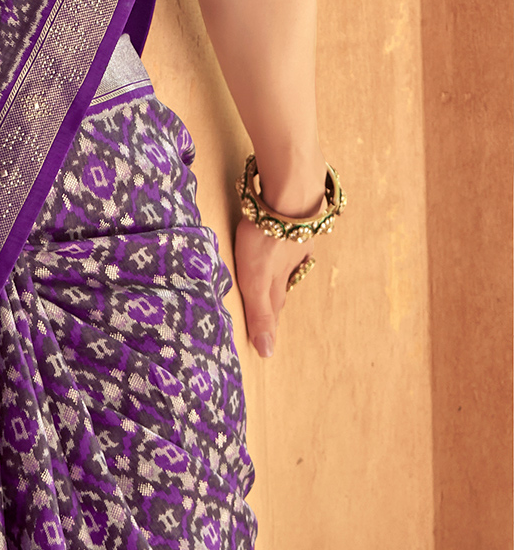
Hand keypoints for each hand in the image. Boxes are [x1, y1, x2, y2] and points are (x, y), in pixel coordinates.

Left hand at [233, 217, 314, 358]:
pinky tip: (287, 237)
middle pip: (280, 286)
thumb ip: (260, 312)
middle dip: (274, 299)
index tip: (268, 341)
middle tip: (272, 312)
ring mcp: (293, 239)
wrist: (288, 197)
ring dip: (282, 270)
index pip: (272, 308)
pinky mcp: (293, 218)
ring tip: (278, 276)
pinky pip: (290, 237)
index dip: (268, 324)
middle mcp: (289, 263)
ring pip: (287, 261)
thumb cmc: (266, 238)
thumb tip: (268, 352)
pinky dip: (288, 242)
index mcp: (277, 279)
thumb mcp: (256, 280)